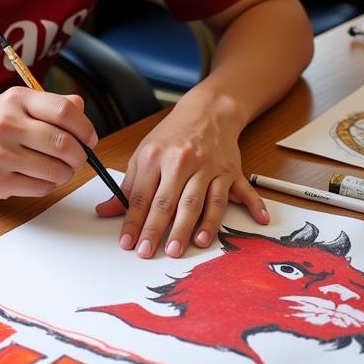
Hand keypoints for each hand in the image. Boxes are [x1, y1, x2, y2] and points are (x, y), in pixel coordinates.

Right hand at [0, 90, 96, 200]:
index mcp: (16, 100)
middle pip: (63, 144)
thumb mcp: (16, 104)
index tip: (89, 138)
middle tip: (78, 159)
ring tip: (56, 169)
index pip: (64, 111)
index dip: (85, 128)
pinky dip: (47, 185)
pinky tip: (35, 177)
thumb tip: (80, 107)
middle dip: (79, 156)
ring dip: (65, 173)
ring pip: (55, 170)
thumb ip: (50, 104)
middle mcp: (6, 125)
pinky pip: (40, 188)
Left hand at [93, 95, 267, 257]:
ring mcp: (210, 167)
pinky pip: (242, 191)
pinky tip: (258, 221)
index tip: (128, 243)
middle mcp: (183, 161)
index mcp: (156, 157)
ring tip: (186, 247)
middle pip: (170, 202)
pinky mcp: (231, 170)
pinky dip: (252, 205)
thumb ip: (127, 186)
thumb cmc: (173, 136)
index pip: (142, 196)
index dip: (134, 222)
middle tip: (151, 252)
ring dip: (194, 226)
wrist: (208, 111)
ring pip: (201, 201)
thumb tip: (105, 211)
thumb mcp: (143, 154)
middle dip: (159, 230)